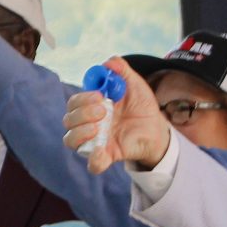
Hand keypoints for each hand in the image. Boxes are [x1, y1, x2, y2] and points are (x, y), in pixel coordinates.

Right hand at [62, 55, 170, 171]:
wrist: (158, 128)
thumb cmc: (141, 106)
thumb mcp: (135, 85)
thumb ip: (123, 71)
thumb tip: (109, 62)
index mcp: (92, 105)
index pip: (74, 102)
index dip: (82, 98)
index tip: (99, 94)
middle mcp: (88, 123)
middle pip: (68, 120)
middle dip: (81, 114)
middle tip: (102, 110)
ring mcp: (96, 140)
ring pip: (70, 140)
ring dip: (79, 133)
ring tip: (98, 127)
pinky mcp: (107, 156)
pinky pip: (93, 164)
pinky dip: (94, 159)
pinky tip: (102, 151)